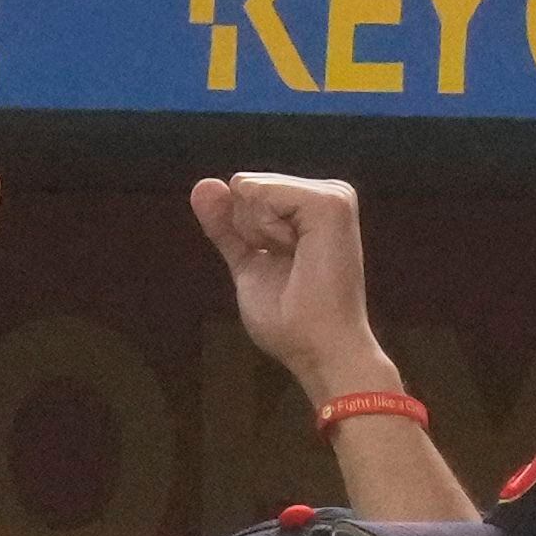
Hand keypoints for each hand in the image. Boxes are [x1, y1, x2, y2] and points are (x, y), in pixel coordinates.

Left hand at [191, 171, 396, 403]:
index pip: (246, 194)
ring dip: (259, 234)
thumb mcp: (248, 265)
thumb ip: (227, 227)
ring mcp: (333, 196)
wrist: (318, 350)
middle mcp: (327, 195)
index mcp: (312, 210)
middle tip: (289, 268)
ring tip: (296, 264)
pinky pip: (264, 193)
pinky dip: (265, 229)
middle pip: (246, 186)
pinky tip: (296, 254)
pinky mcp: (332, 203)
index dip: (247, 234)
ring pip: (252, 188)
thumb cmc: (291, 321)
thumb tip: (201, 185)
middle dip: (250, 230)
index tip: (281, 267)